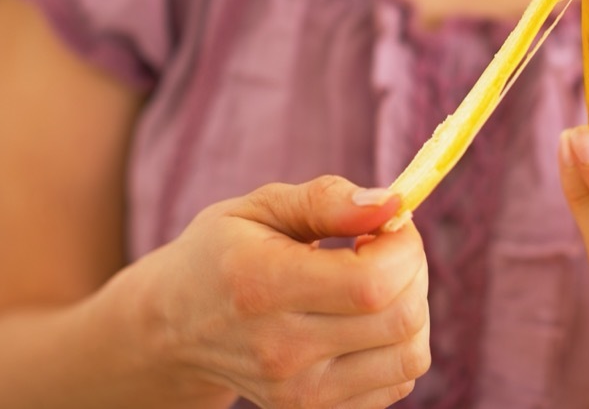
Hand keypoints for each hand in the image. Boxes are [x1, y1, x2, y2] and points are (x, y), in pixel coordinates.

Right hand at [136, 176, 429, 408]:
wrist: (174, 329)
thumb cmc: (223, 253)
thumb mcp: (260, 207)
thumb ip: (325, 200)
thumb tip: (391, 203)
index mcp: (262, 286)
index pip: (371, 283)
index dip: (403, 247)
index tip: (389, 223)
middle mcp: (281, 350)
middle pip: (400, 319)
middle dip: (413, 270)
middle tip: (383, 247)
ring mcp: (298, 393)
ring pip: (409, 356)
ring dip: (413, 309)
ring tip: (376, 283)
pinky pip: (397, 381)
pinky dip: (398, 343)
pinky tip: (363, 317)